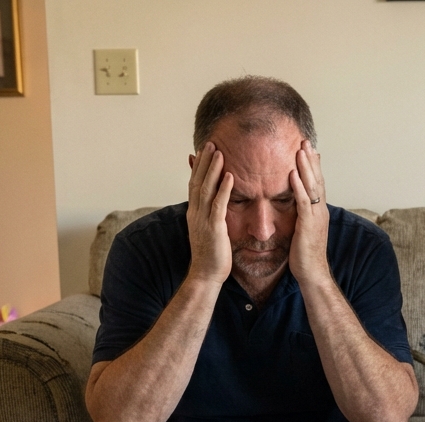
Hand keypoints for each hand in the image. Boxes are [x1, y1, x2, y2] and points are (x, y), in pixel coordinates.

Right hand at [186, 143, 234, 285]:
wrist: (206, 275)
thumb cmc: (211, 255)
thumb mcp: (207, 230)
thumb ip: (209, 214)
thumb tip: (211, 204)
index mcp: (194, 213)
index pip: (194, 184)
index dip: (199, 167)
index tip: (204, 150)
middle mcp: (195, 213)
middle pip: (198, 181)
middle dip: (204, 162)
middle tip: (210, 143)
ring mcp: (203, 220)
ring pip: (206, 189)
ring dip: (213, 169)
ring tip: (219, 152)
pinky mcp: (214, 228)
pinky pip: (218, 205)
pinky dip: (223, 189)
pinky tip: (230, 176)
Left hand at [287, 140, 329, 285]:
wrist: (313, 274)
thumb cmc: (306, 256)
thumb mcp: (304, 231)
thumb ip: (303, 217)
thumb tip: (297, 208)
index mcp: (318, 212)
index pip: (317, 184)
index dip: (313, 166)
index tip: (308, 149)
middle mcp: (320, 211)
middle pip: (317, 180)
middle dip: (311, 160)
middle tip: (305, 141)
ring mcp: (316, 217)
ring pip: (312, 187)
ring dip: (306, 167)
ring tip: (301, 150)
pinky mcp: (308, 225)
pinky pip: (303, 202)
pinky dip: (299, 187)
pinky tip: (293, 174)